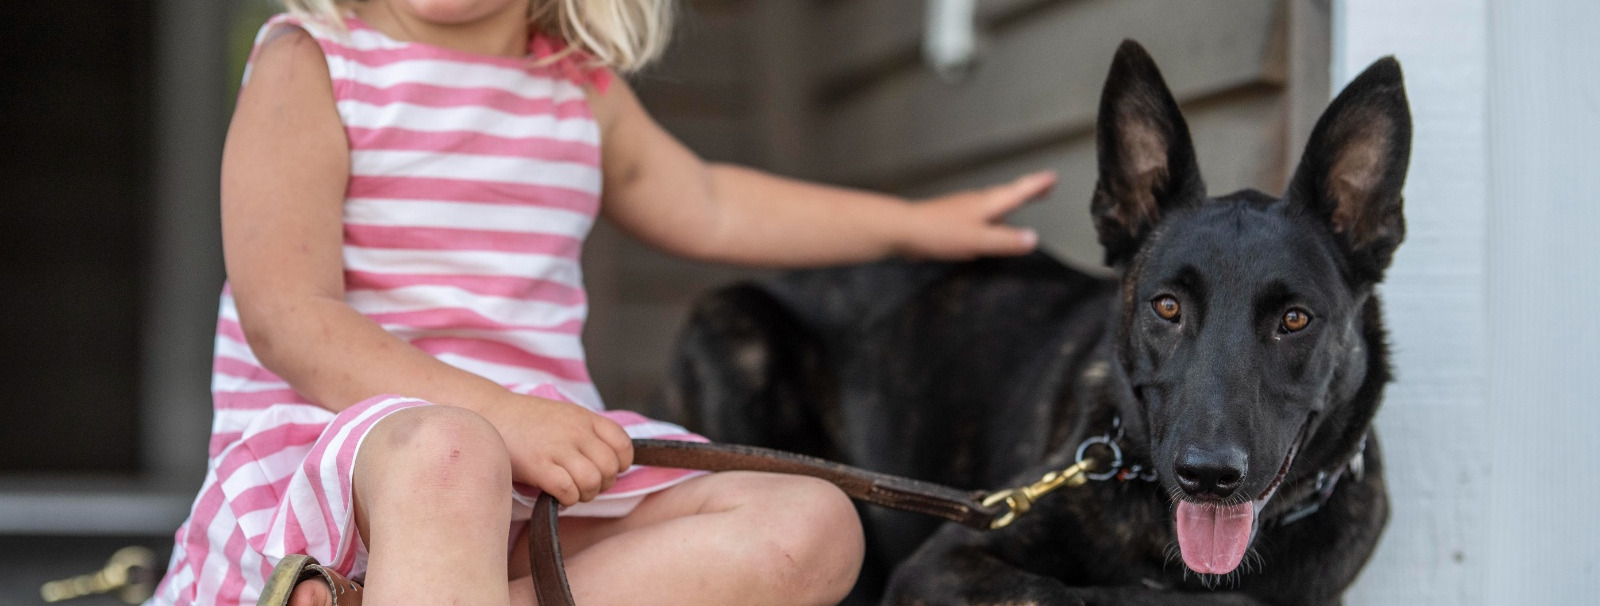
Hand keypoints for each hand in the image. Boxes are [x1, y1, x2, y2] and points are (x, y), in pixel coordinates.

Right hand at [481, 394, 633, 505]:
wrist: (489, 414)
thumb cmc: (527, 421)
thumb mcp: (565, 415)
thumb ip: (587, 432)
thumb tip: (609, 462)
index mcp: (585, 418)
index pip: (623, 444)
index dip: (621, 464)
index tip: (608, 470)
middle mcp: (575, 431)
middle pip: (610, 468)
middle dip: (603, 484)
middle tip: (586, 486)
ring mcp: (557, 448)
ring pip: (592, 481)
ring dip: (585, 494)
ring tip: (573, 493)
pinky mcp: (538, 465)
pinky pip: (568, 491)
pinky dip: (567, 499)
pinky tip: (557, 496)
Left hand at [897, 171, 1056, 259]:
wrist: (902, 229)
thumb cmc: (936, 232)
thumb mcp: (977, 241)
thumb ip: (1005, 241)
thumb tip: (1033, 239)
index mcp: (986, 205)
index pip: (1018, 192)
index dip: (1037, 186)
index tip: (1053, 177)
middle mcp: (976, 202)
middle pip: (1008, 194)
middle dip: (1028, 190)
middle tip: (1044, 187)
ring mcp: (963, 208)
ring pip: (993, 204)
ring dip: (1010, 202)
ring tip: (1021, 203)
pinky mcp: (952, 218)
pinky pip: (979, 215)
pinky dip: (992, 216)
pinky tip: (987, 226)